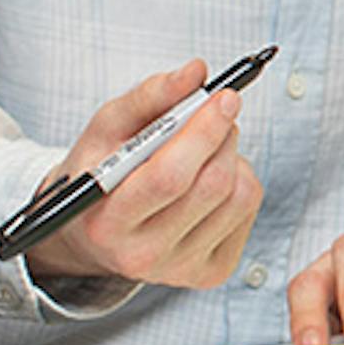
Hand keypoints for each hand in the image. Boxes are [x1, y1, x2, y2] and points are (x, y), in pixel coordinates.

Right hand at [25, 59, 262, 288]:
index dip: (202, 132)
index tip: (224, 96)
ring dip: (232, 156)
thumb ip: (148, 97)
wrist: (94, 232)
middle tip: (218, 110)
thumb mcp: (105, 130)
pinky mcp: (211, 272)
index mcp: (107, 223)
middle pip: (211, 185)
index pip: (168, 178)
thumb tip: (196, 72)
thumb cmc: (100, 172)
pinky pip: (249, 210)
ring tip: (204, 150)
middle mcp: (143, 256)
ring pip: (239, 195)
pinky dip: (238, 180)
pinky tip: (209, 178)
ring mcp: (181, 269)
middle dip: (222, 135)